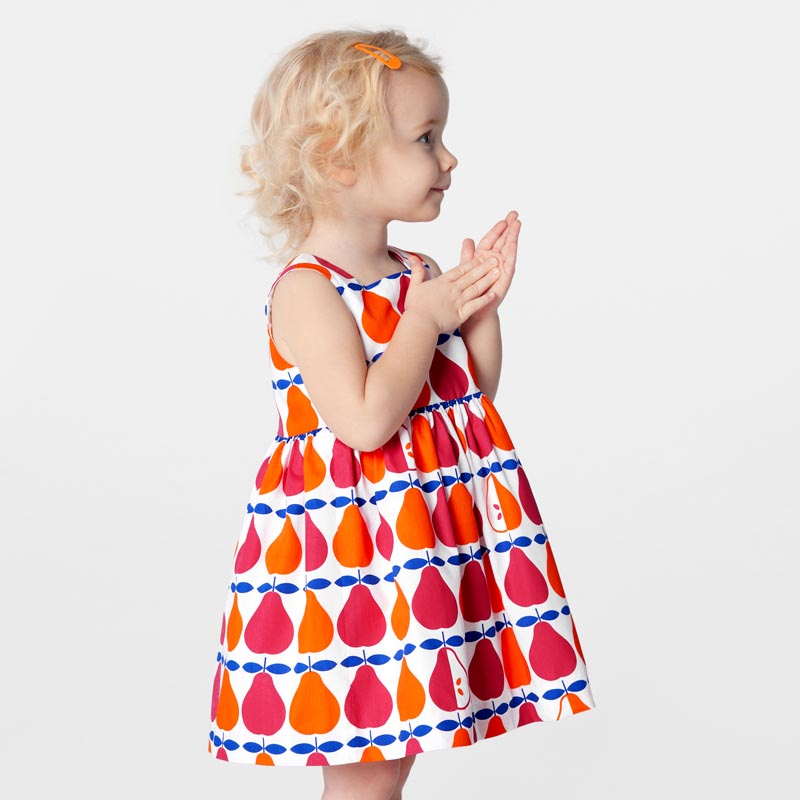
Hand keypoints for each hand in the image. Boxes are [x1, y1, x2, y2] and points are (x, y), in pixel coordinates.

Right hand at [403, 252, 500, 334]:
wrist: (420, 324)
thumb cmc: (415, 307)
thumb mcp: (414, 285)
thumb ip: (417, 271)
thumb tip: (413, 257)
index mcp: (442, 282)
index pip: (459, 270)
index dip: (471, 263)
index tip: (480, 256)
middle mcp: (453, 290)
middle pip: (471, 276)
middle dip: (484, 267)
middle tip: (495, 259)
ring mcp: (458, 301)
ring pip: (476, 288)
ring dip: (488, 280)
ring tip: (498, 272)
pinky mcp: (461, 314)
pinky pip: (475, 305)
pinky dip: (485, 300)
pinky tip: (494, 294)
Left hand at [460, 210, 520, 325]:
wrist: (472, 310)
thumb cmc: (468, 291)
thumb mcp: (466, 269)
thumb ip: (467, 254)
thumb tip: (468, 239)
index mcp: (483, 257)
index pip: (491, 239)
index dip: (497, 229)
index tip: (504, 218)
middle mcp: (494, 261)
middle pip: (502, 240)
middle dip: (509, 227)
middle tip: (515, 214)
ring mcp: (500, 268)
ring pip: (507, 248)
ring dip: (513, 236)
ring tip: (518, 222)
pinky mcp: (504, 276)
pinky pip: (509, 262)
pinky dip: (511, 251)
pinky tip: (514, 241)